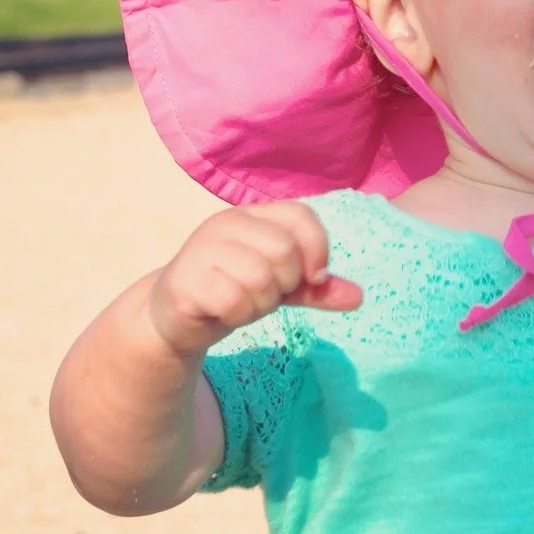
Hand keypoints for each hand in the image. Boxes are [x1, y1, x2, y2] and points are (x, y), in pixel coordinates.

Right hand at [147, 202, 362, 355]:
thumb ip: (316, 288)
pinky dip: (239, 315)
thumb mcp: (281, 286)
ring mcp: (201, 249)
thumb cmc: (233, 291)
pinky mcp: (185, 281)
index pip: (301, 216)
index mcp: (253, 215)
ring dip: (260, 304)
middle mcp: (226, 223)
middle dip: (285, 284)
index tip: (313, 277)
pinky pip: (234, 301)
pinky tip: (223, 312)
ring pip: (260, 279)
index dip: (317, 249)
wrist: (176, 317)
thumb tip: (358, 297)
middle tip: (265, 293)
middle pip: (283, 250)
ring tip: (242, 303)